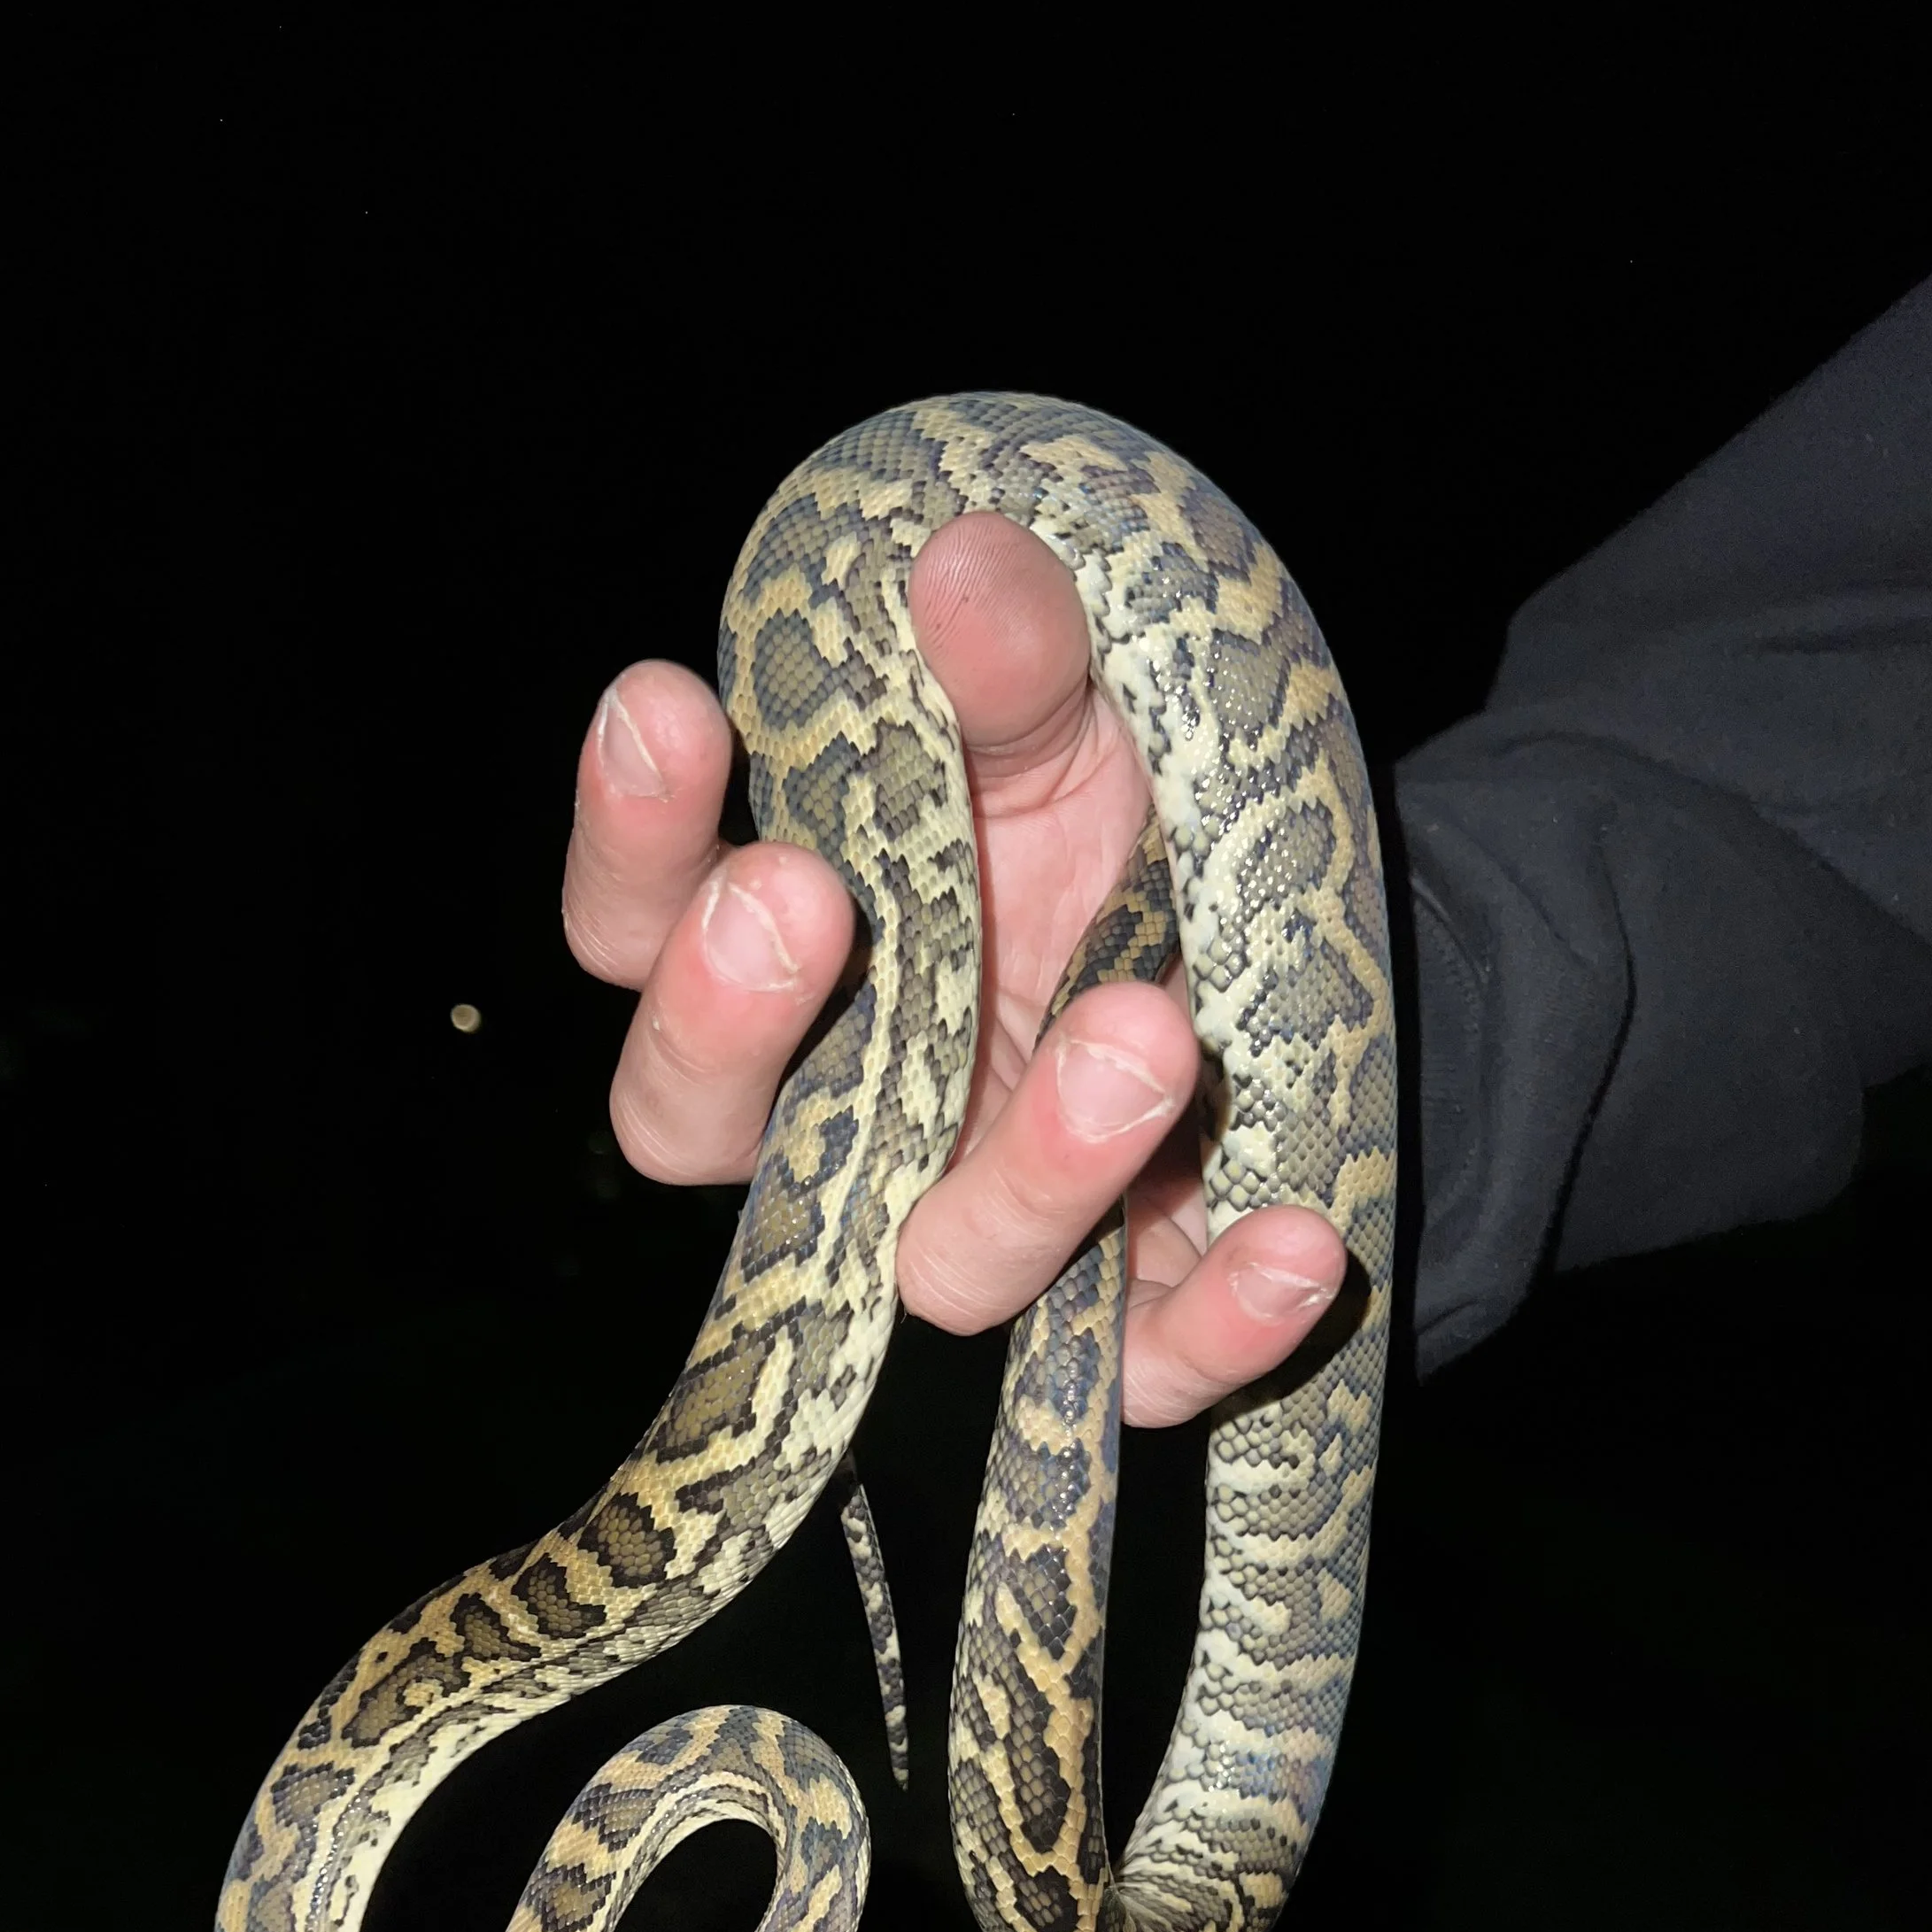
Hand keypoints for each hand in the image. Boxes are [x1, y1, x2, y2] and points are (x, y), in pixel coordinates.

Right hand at [560, 510, 1345, 1425]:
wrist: (1288, 967)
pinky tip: (1298, 1244)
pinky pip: (1148, 1372)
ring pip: (941, 1266)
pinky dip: (1223, 1321)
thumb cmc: (1116, 836)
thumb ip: (1019, 665)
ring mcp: (969, 1233)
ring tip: (1144, 1031)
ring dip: (1034, 1166)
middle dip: (728, 1021)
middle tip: (801, 900)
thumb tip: (965, 559)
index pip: (637, 926)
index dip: (633, 838)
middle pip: (697, 1128)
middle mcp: (841, 1120)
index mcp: (787, 958)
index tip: (667, 707)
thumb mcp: (1076, 729)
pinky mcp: (1117, 1334)